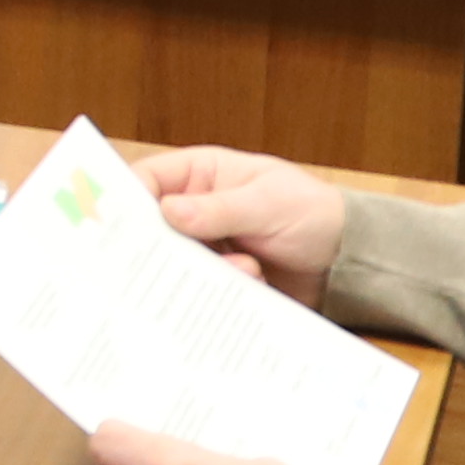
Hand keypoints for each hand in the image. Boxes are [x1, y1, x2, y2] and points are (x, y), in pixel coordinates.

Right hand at [139, 143, 349, 299]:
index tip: (116, 225)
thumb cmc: (313, 213)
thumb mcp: (267, 202)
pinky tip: (252, 280)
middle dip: (159, 246)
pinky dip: (217, 290)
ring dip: (200, 270)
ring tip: (244, 267)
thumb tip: (169, 212)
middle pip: (152, 227)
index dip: (126, 199)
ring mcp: (207, 246)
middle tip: (165, 261)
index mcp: (201, 174)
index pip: (148, 180)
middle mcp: (196, 209)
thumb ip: (220, 209)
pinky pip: (200, 288)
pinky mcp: (221, 278)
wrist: (349, 261)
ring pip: (175, 262)